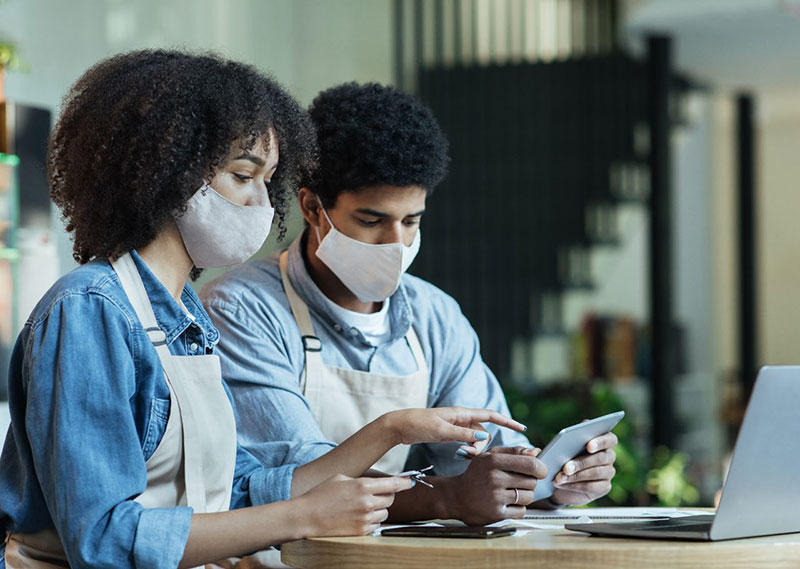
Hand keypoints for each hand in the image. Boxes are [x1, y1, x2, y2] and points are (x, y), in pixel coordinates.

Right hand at [296, 474, 412, 536]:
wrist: (306, 516)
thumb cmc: (321, 495)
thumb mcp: (341, 478)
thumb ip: (361, 480)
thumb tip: (376, 482)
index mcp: (362, 486)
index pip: (393, 484)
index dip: (404, 482)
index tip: (410, 482)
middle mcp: (367, 502)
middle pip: (391, 498)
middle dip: (387, 495)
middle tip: (376, 494)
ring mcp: (365, 518)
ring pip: (384, 512)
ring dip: (378, 509)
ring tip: (362, 507)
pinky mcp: (361, 531)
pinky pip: (376, 524)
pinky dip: (371, 520)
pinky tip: (358, 517)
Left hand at [383, 406, 525, 449]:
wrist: (400, 426)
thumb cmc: (418, 425)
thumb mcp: (440, 431)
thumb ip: (461, 434)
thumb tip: (482, 437)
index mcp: (461, 413)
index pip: (490, 415)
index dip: (507, 421)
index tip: (521, 428)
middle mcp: (461, 418)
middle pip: (483, 431)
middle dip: (482, 444)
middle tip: (467, 454)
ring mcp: (456, 425)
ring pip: (476, 438)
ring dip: (474, 448)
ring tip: (461, 454)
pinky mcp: (450, 433)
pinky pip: (467, 441)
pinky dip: (468, 448)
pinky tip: (461, 453)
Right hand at [442, 446, 545, 524]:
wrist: (456, 496)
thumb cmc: (477, 474)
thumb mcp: (490, 457)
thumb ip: (514, 451)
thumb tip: (537, 452)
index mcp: (493, 461)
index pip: (530, 464)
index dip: (541, 468)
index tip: (541, 471)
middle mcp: (494, 478)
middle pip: (532, 481)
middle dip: (529, 482)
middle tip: (517, 482)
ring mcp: (495, 497)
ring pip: (529, 497)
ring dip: (524, 495)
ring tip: (510, 492)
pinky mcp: (497, 514)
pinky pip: (522, 511)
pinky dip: (518, 508)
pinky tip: (506, 503)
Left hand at [551, 431, 617, 505]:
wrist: (563, 477)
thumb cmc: (564, 456)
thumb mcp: (564, 449)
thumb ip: (567, 445)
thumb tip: (561, 450)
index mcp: (603, 441)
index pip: (610, 439)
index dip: (600, 442)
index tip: (589, 446)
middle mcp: (609, 456)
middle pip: (601, 458)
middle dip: (581, 463)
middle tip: (566, 468)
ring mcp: (608, 472)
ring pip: (596, 473)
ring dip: (576, 476)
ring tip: (560, 477)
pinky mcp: (604, 486)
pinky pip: (591, 486)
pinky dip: (574, 485)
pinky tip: (562, 484)